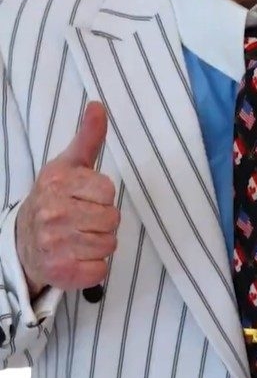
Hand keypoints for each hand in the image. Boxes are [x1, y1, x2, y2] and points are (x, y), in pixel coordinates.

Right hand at [16, 101, 118, 295]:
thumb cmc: (55, 198)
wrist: (23, 242)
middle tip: (82, 220)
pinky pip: (100, 270)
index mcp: (57, 183)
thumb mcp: (69, 164)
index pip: (108, 192)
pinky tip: (77, 256)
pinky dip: (94, 267)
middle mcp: (53, 213)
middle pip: (112, 219)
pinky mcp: (60, 272)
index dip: (102, 197)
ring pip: (109, 244)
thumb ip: (88, 137)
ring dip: (100, 243)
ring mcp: (54, 244)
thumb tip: (98, 105)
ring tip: (79, 237)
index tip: (84, 198)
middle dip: (103, 221)